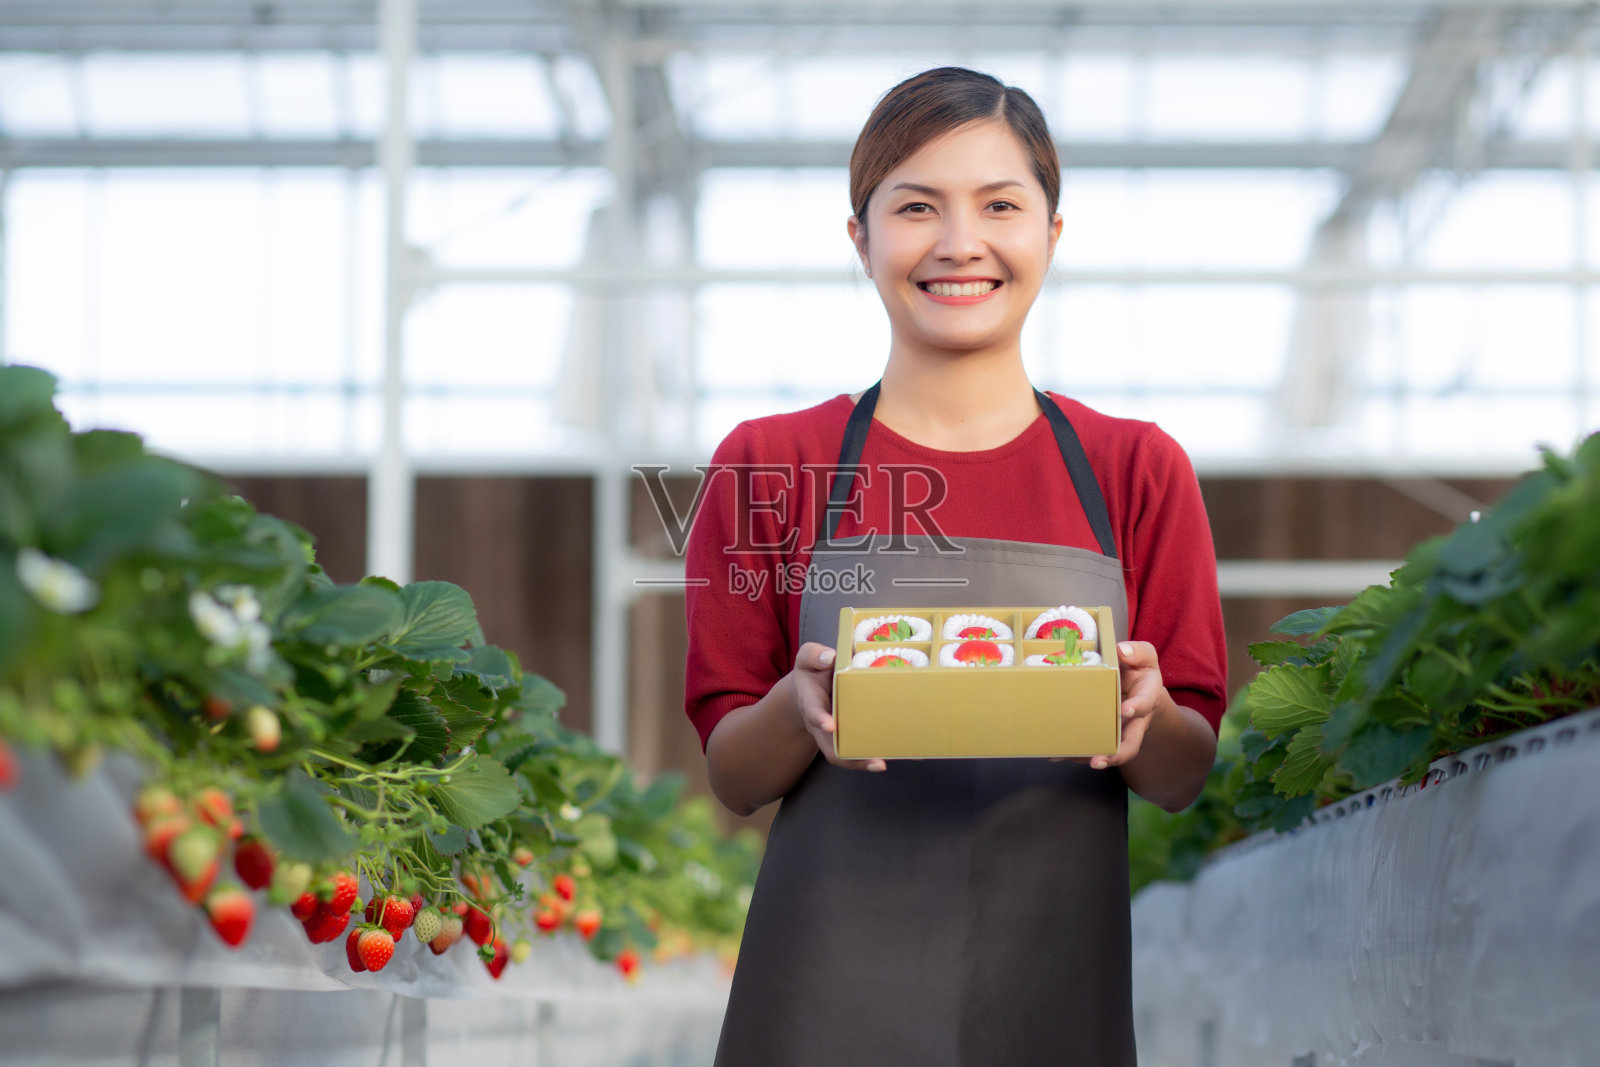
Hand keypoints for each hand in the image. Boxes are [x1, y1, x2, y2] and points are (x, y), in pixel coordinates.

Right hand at [790, 642, 886, 771]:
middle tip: (876, 762)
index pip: (813, 712)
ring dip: (867, 761)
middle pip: (833, 749)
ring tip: (888, 763)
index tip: (829, 725)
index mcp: (811, 702)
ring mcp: (838, 732)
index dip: (820, 719)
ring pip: (848, 754)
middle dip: (853, 759)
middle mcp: (824, 724)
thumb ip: (814, 655)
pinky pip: (863, 746)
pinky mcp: (853, 732)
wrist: (811, 688)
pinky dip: (880, 751)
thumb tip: (830, 657)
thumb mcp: (807, 658)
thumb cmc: (812, 671)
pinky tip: (903, 752)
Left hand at [1061, 641, 1168, 770]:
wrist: (1136, 688)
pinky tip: (1056, 754)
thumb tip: (1122, 651)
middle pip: (1130, 744)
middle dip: (1115, 754)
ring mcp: (1118, 730)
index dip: (1136, 707)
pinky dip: (1074, 752)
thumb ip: (1138, 652)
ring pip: (1108, 750)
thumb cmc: (1138, 670)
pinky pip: (1091, 747)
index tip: (1125, 710)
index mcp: (1146, 697)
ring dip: (1089, 756)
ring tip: (1069, 757)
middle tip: (1098, 760)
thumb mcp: (1144, 657)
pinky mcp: (1102, 733)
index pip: (1144, 703)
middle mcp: (1133, 720)